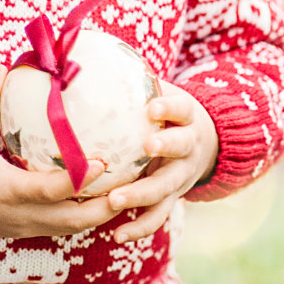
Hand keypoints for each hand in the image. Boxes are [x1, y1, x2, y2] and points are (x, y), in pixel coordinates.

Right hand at [0, 65, 111, 239]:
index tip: (104, 160)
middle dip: (108, 205)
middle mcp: (21, 215)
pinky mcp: (22, 232)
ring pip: (74, 229)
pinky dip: (81, 215)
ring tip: (123, 187)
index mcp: (7, 191)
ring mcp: (23, 228)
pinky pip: (61, 228)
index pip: (52, 190)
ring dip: (99, 212)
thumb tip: (4, 68)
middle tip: (132, 179)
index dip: (81, 178)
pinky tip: (95, 196)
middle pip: (76, 221)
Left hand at [104, 79, 218, 243]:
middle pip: (180, 149)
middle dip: (165, 148)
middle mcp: (188, 148)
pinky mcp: (172, 199)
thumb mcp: (157, 90)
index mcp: (186, 117)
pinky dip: (139, 226)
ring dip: (142, 196)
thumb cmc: (163, 110)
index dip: (169, 107)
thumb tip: (80, 48)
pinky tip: (116, 235)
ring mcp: (182, 177)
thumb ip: (128, 78)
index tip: (153, 107)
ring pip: (166, 189)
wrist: (203, 143)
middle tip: (145, 148)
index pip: (181, 108)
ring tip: (114, 201)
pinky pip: (157, 216)